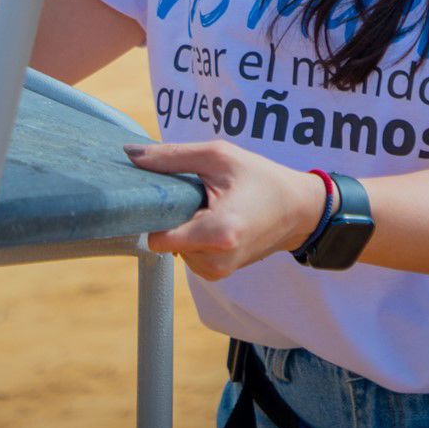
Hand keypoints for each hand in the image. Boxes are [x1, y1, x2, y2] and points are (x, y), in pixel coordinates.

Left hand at [123, 140, 327, 280]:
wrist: (299, 209)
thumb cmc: (261, 178)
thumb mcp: (218, 156)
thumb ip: (171, 157)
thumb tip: (129, 154)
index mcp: (217, 234)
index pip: (156, 238)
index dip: (154, 214)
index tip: (163, 195)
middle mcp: (215, 261)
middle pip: (164, 239)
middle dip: (173, 216)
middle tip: (197, 194)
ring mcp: (217, 271)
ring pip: (174, 247)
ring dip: (184, 226)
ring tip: (211, 206)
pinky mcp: (218, 273)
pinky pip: (188, 253)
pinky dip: (194, 236)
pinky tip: (214, 219)